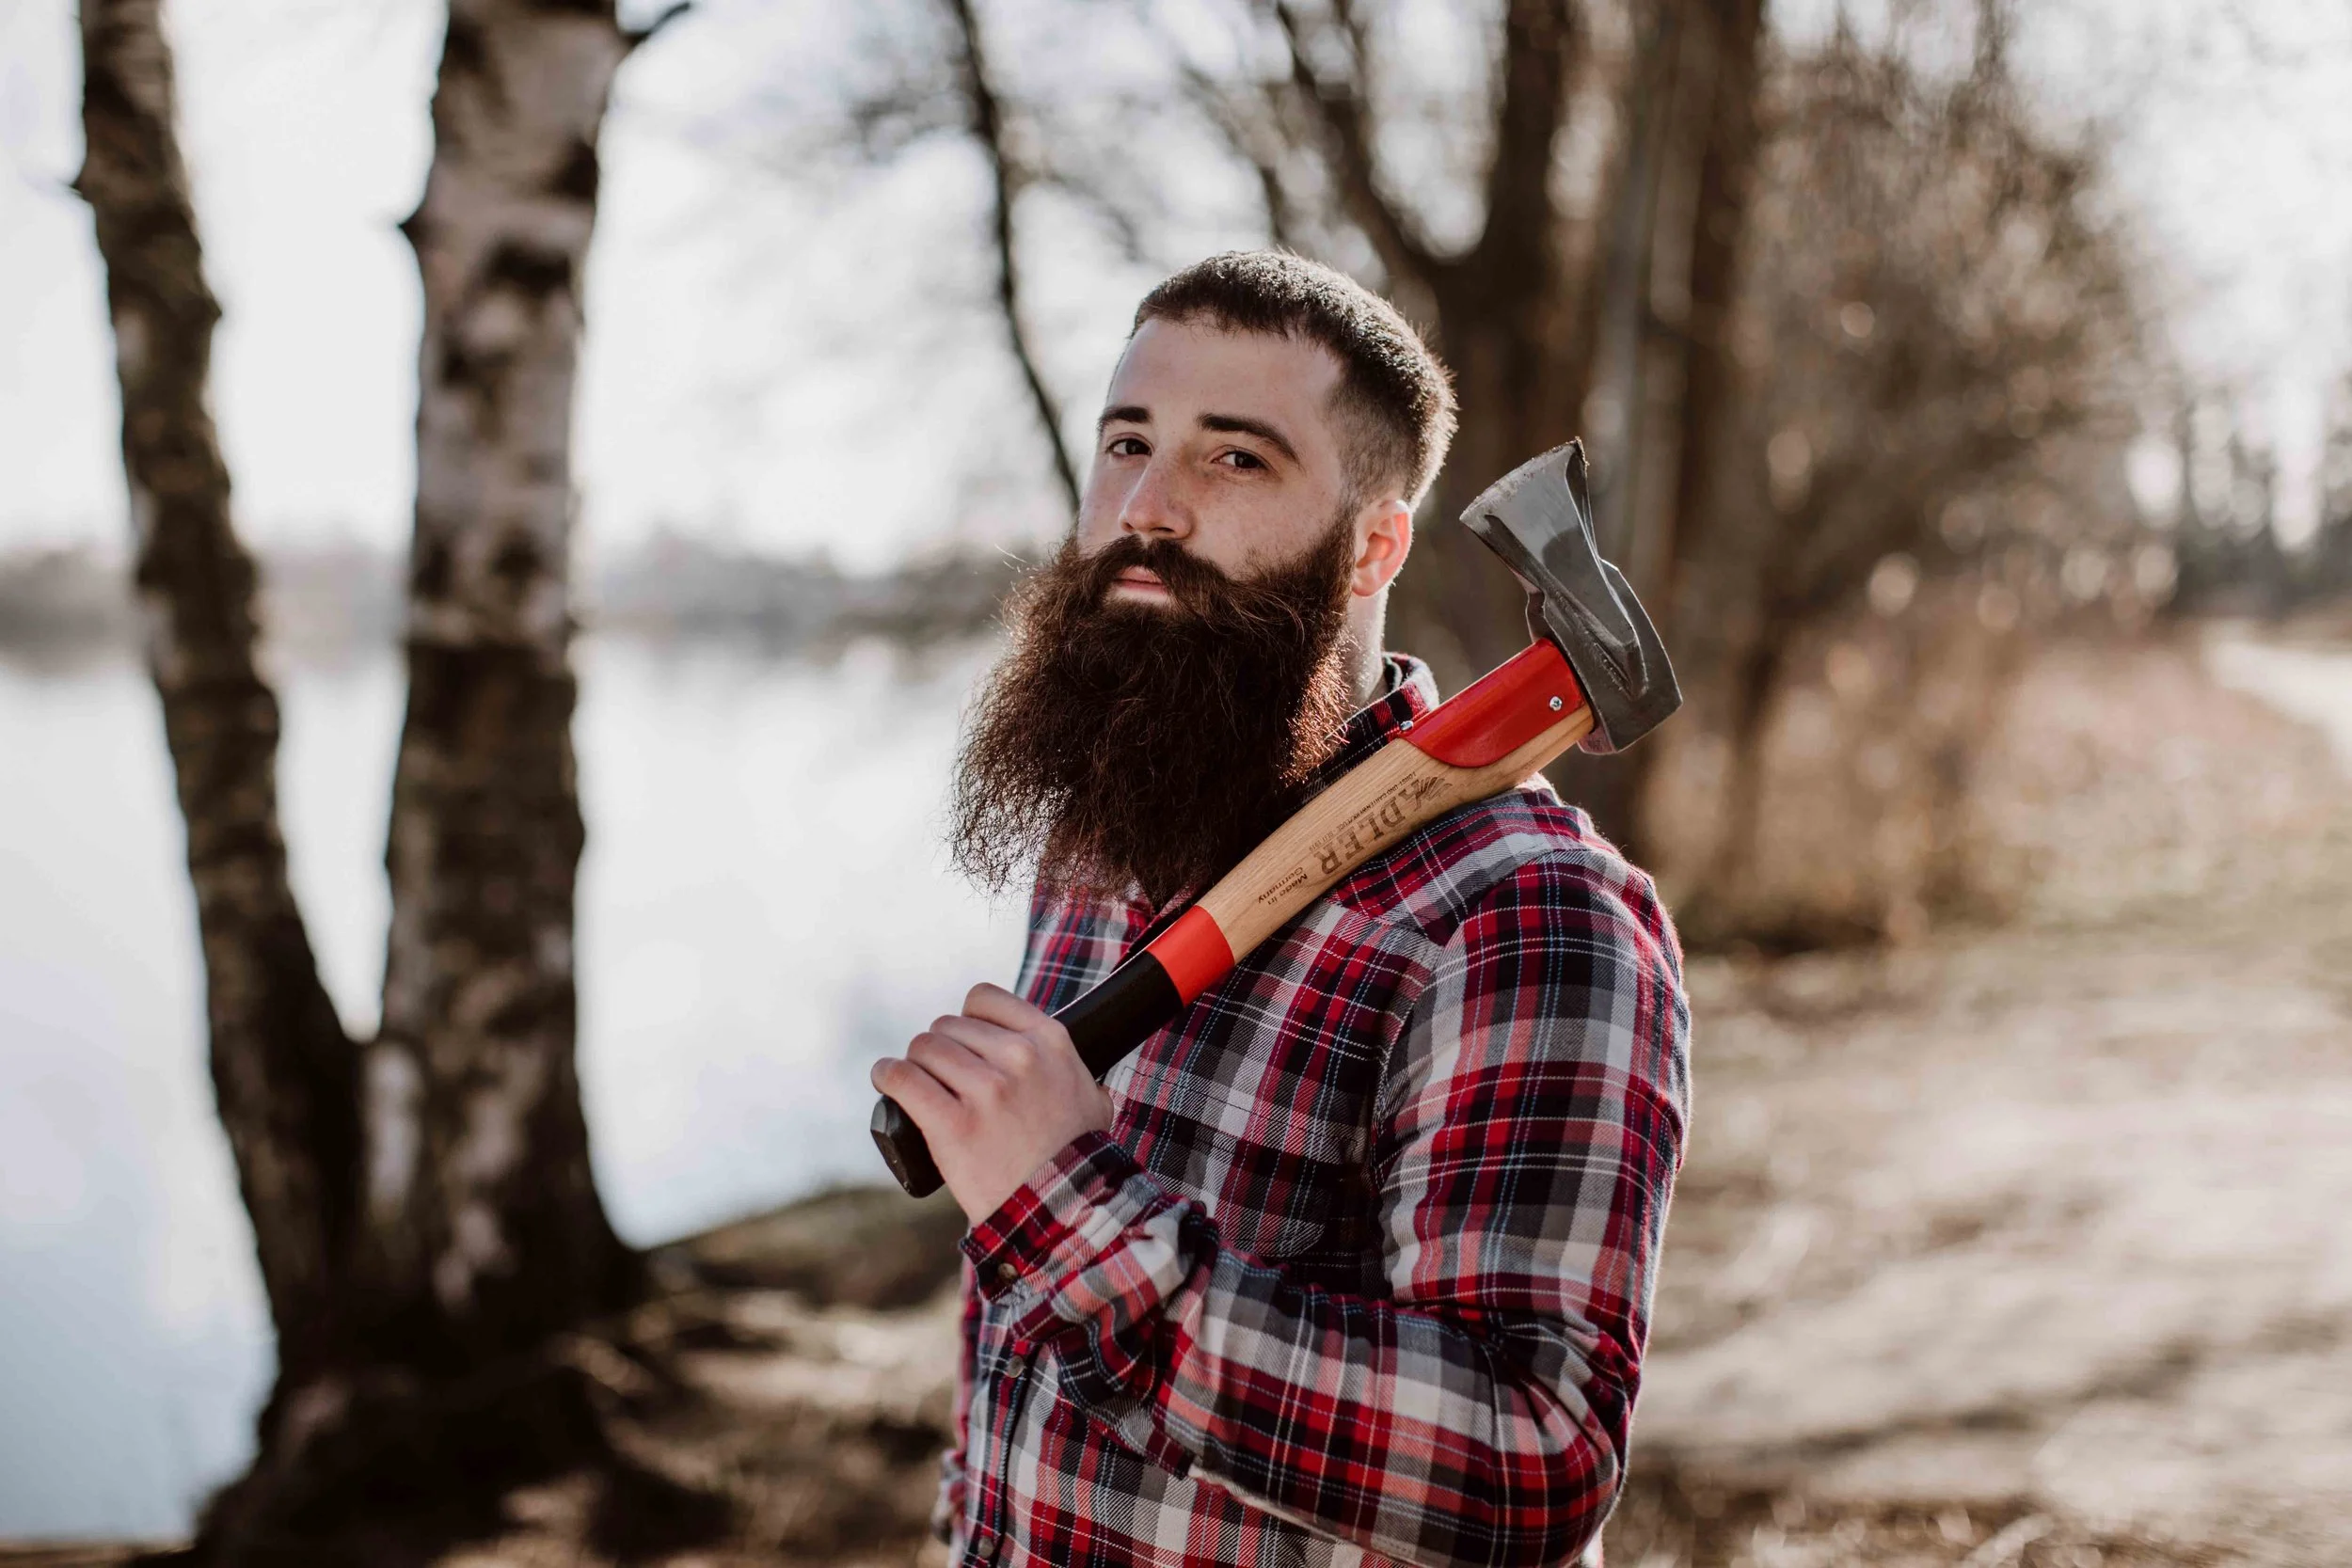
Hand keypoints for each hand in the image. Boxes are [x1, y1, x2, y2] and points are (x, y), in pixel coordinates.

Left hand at [870, 983, 1113, 1224]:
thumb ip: (1070, 1068)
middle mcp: (1018, 1057)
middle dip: (939, 1049)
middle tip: (941, 1078)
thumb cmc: (1076, 1158)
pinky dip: (887, 1075)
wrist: (1065, 1210)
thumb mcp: (1090, 1096)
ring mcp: (985, 1090)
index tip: (961, 1041)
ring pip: (923, 1049)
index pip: (984, 999)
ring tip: (913, 1083)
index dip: (966, 1018)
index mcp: (1049, 1041)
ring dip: (914, 1064)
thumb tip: (1052, 1058)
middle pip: (948, 1027)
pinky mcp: (953, 1125)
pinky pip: (903, 1079)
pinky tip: (886, 1079)